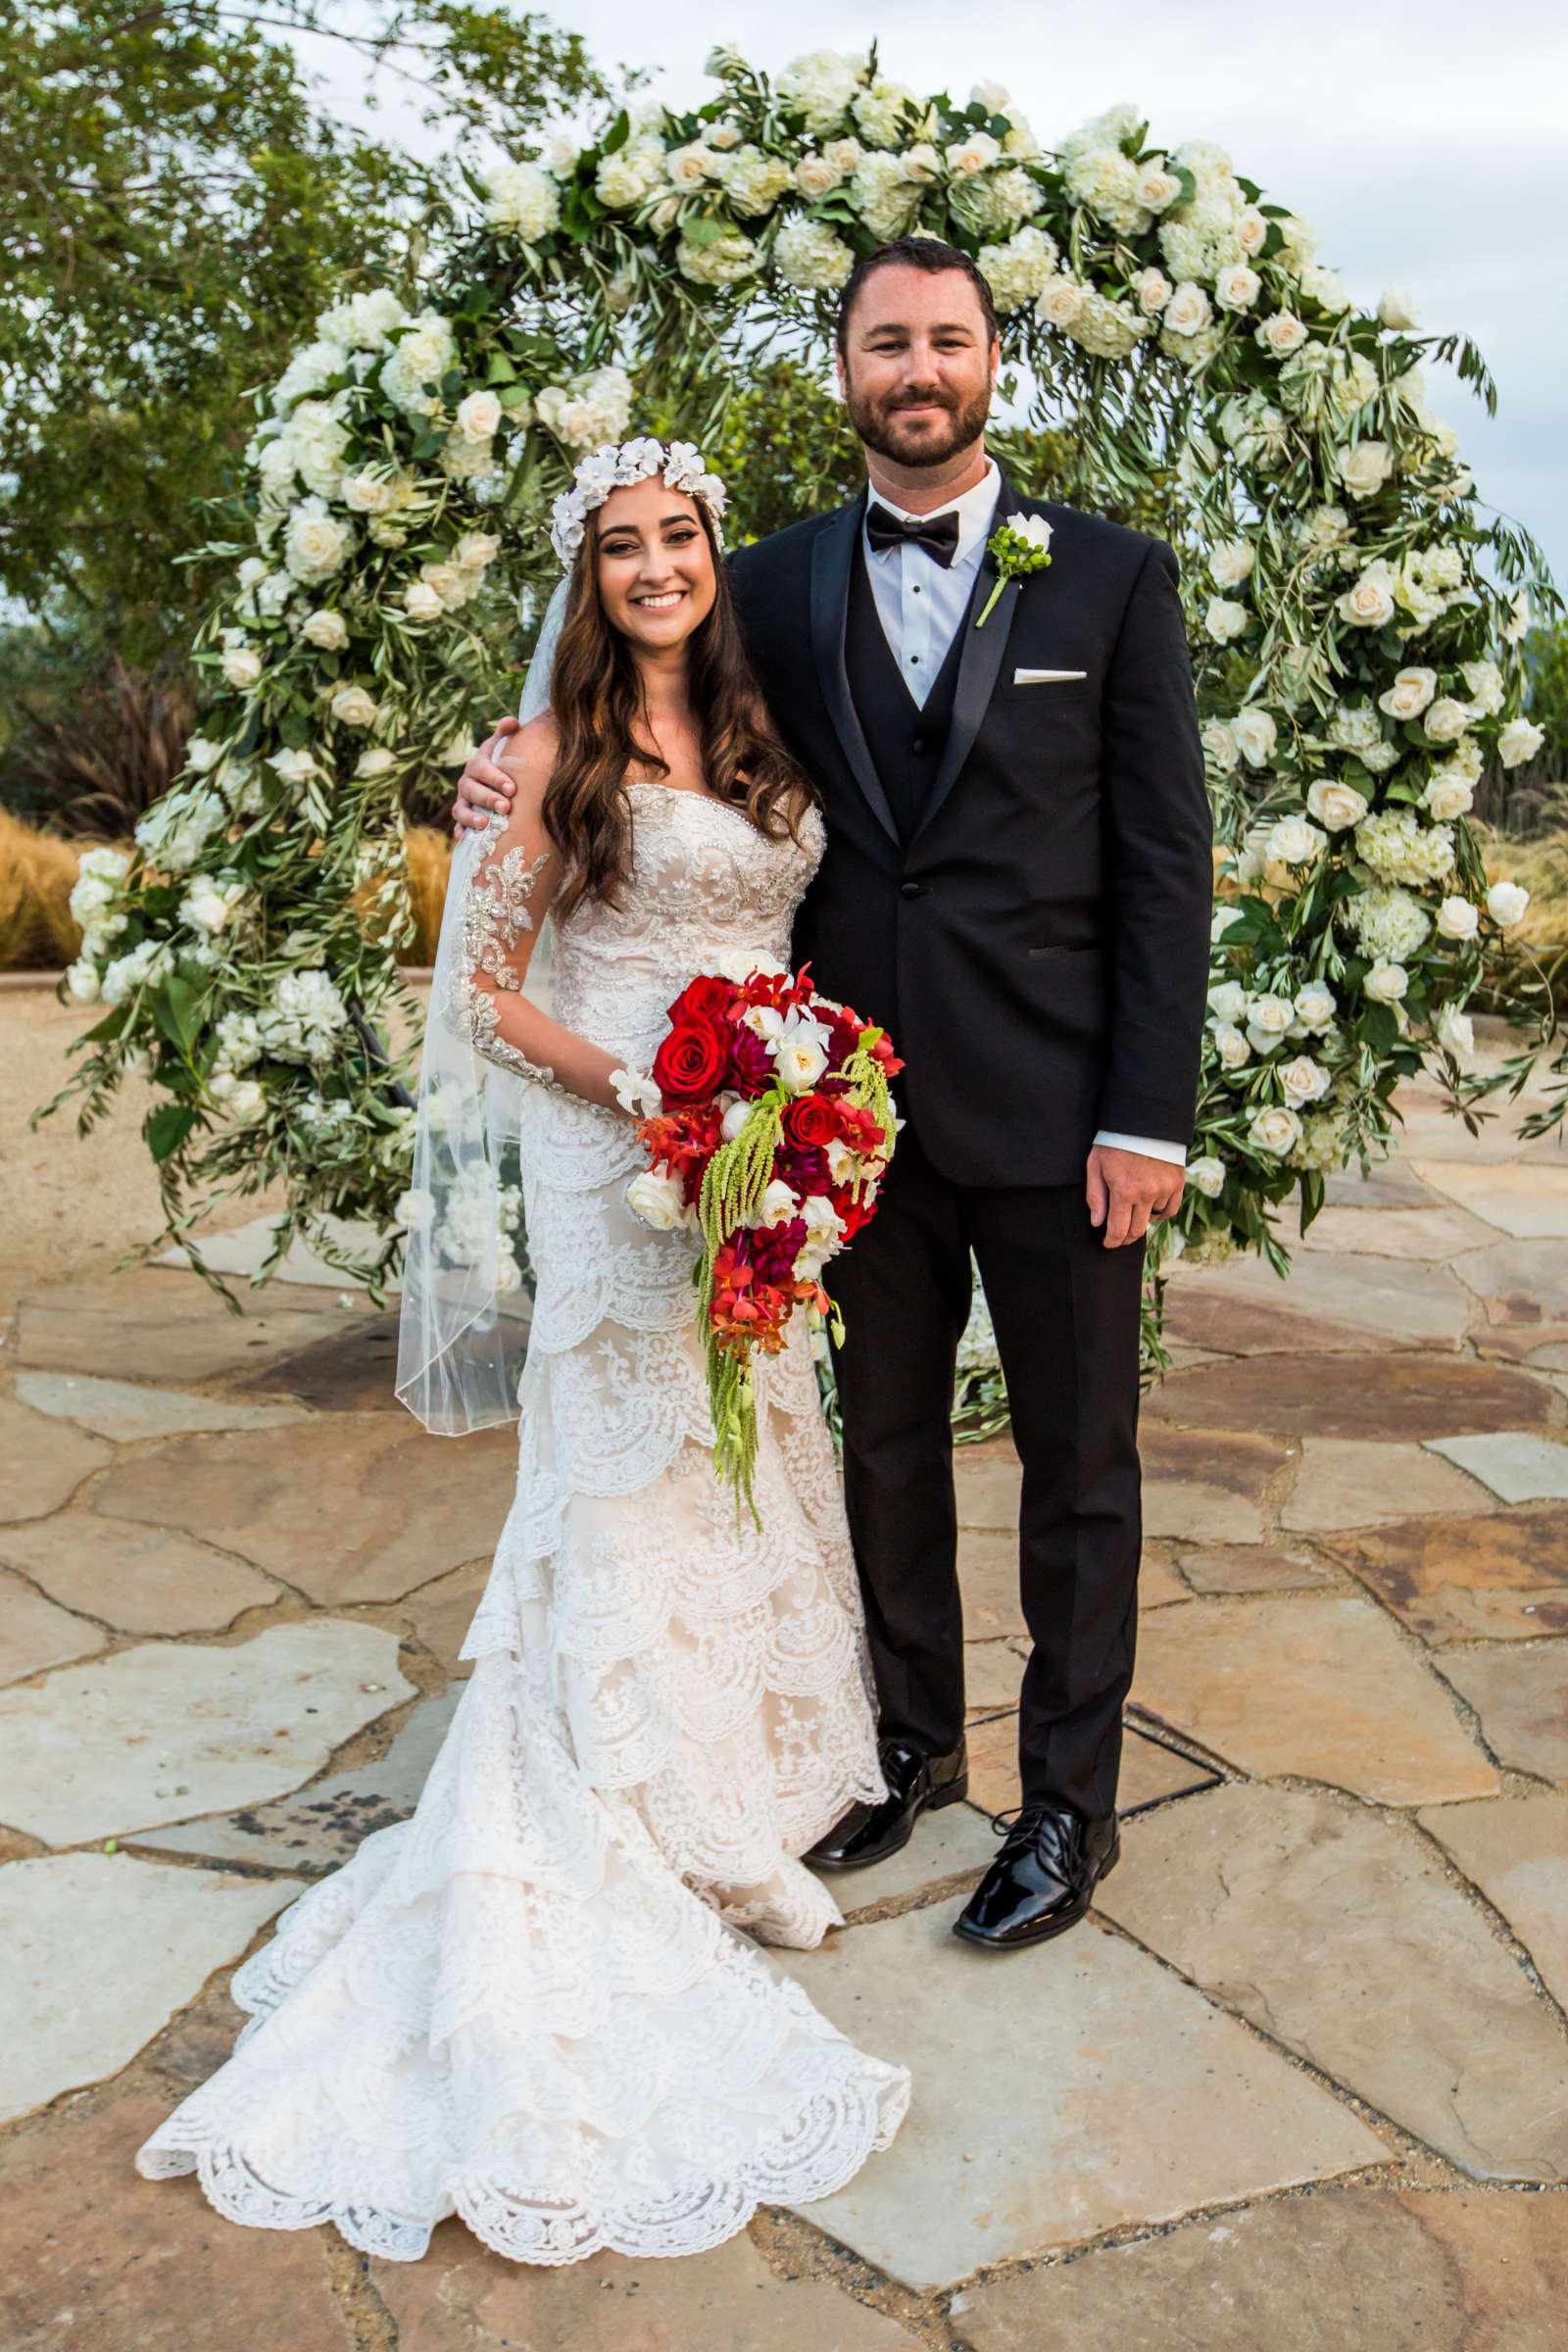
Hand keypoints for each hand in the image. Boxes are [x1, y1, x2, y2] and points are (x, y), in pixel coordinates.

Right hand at [451, 717, 521, 835]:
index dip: (496, 778)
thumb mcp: (502, 746)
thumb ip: (506, 733)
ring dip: (471, 817)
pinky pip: (457, 825)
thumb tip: (512, 722)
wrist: (490, 777)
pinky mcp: (462, 817)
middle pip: (472, 790)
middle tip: (506, 807)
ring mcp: (463, 800)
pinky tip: (464, 839)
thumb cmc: (501, 761)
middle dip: (488, 799)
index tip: (512, 788)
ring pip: (461, 809)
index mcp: (477, 764)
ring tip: (484, 824)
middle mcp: (466, 782)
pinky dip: (460, 831)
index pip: (483, 769)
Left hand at [1085, 1144, 1184, 1248]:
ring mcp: (1164, 1189)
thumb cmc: (1114, 1142)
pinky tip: (1151, 1209)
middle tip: (1119, 1236)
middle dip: (1125, 1238)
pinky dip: (1161, 1213)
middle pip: (1137, 1231)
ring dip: (1142, 1220)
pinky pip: (1170, 1209)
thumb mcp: (1095, 1166)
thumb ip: (1095, 1197)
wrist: (1144, 1120)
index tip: (1108, 1244)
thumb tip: (1097, 1224)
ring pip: (1153, 1219)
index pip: (1118, 1231)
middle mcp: (1146, 1194)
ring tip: (1132, 1212)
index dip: (1112, 1242)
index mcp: (1124, 1192)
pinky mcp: (1177, 1183)